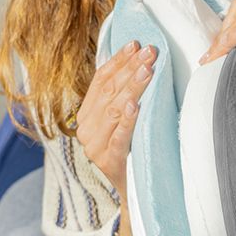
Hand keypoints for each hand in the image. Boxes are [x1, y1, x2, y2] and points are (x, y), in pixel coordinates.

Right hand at [73, 40, 155, 198]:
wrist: (135, 191)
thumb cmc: (132, 149)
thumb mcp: (124, 120)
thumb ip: (122, 96)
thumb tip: (139, 61)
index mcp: (86, 115)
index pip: (100, 80)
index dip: (118, 61)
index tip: (136, 43)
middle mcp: (85, 129)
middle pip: (108, 92)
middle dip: (130, 69)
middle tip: (149, 51)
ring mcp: (94, 147)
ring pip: (113, 110)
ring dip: (131, 88)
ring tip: (147, 70)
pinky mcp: (108, 162)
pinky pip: (118, 137)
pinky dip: (127, 120)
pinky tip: (136, 106)